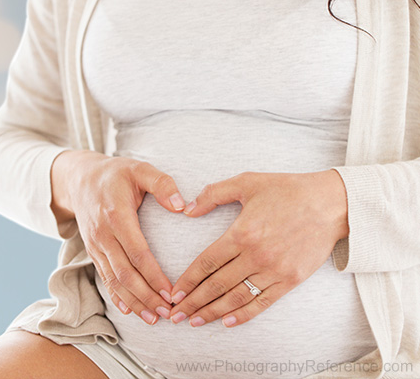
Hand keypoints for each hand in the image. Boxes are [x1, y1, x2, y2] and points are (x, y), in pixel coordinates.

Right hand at [62, 151, 188, 324]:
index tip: (172, 292)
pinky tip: (130, 310)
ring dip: (134, 302)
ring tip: (154, 318)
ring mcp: (95, 244)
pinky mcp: (92, 250)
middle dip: (147, 297)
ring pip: (114, 280)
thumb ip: (162, 184)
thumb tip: (182, 206)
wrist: (78, 177)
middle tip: (169, 313)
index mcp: (116, 216)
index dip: (154, 275)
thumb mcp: (139, 168)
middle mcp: (103, 234)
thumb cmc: (115, 174)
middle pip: (125, 273)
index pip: (137, 252)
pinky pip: (104, 277)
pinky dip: (117, 296)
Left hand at [168, 170, 348, 327]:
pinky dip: (244, 314)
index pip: (207, 263)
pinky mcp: (291, 280)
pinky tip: (227, 322)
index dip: (188, 280)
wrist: (331, 204)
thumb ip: (213, 194)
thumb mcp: (246, 182)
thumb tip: (187, 210)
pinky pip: (263, 302)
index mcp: (241, 233)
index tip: (173, 293)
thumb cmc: (287, 190)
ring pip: (237, 297)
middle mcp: (256, 256)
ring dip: (213, 312)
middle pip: (217, 285)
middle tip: (175, 315)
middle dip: (193, 302)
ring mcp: (275, 270)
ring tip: (195, 322)